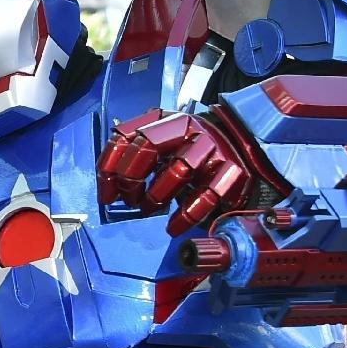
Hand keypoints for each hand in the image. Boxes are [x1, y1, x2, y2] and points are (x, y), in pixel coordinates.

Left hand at [98, 110, 255, 233]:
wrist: (240, 139)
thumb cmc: (189, 148)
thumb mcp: (161, 143)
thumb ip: (135, 155)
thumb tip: (110, 186)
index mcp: (161, 120)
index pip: (124, 136)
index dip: (109, 168)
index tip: (106, 196)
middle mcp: (185, 128)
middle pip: (147, 146)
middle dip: (131, 179)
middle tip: (129, 200)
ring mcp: (209, 147)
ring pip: (178, 169)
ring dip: (156, 196)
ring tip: (149, 209)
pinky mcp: (229, 168)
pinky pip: (206, 194)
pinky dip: (186, 215)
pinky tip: (173, 227)